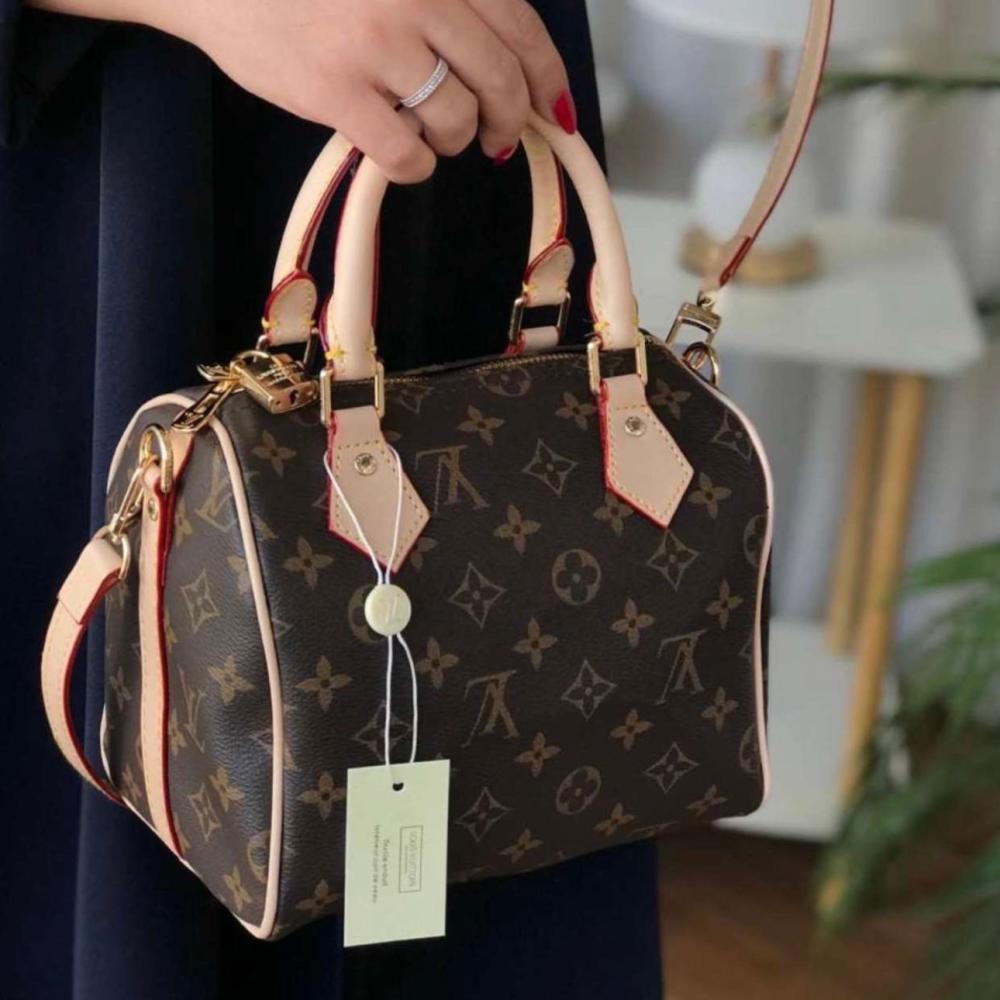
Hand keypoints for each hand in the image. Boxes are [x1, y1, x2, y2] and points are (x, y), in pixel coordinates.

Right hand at [34, 0, 576, 182]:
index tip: (554, 109)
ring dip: (455, 140)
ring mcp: (376, 44)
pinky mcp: (337, 92)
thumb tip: (505, 69)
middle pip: (499, 78)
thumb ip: (445, 2)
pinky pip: (407, 153)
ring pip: (457, 118)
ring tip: (431, 136)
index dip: (547, 77)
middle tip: (497, 140)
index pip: (519, 25)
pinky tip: (402, 156)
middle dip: (508, 120)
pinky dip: (415, 166)